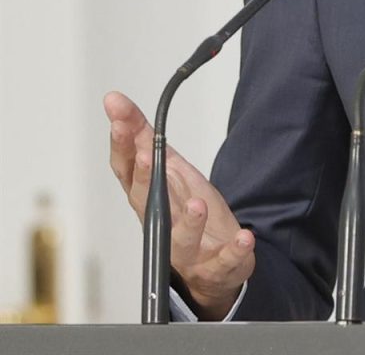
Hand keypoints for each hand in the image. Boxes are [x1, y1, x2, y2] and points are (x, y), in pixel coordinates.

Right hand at [104, 91, 254, 318]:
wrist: (214, 265)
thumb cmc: (186, 214)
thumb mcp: (171, 171)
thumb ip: (146, 139)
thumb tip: (117, 102)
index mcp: (150, 201)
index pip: (128, 172)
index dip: (122, 146)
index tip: (119, 119)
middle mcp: (162, 227)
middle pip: (150, 204)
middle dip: (147, 181)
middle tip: (147, 156)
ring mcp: (189, 251)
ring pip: (183, 239)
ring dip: (189, 222)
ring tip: (196, 204)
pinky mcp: (218, 265)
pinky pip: (225, 261)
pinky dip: (234, 251)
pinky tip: (244, 238)